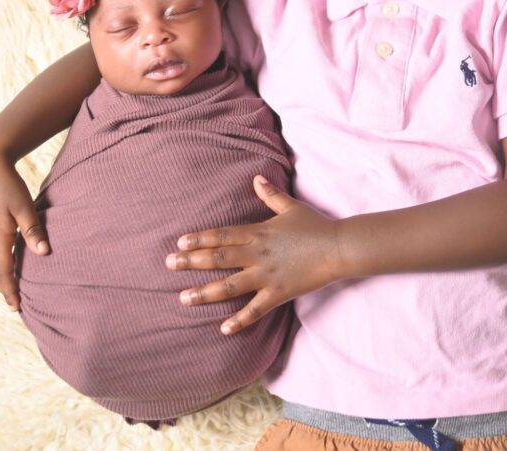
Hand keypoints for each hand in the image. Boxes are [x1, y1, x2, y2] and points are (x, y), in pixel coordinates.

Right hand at [0, 146, 50, 311]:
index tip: (17, 307)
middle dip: (4, 289)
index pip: (4, 271)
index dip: (10, 289)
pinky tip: (5, 263)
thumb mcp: (23, 205)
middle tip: (14, 306)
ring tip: (9, 290)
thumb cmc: (7, 183)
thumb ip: (33, 229)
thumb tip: (44, 253)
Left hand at [166, 175, 342, 334]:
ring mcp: (266, 275)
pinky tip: (223, 329)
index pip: (222, 235)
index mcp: (258, 233)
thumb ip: (270, 194)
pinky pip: (255, 310)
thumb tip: (256, 177)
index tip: (180, 242)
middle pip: (218, 258)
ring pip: (229, 286)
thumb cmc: (314, 225)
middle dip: (191, 262)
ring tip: (183, 298)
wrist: (338, 247)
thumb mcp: (290, 206)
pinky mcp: (278, 293)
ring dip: (205, 292)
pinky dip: (239, 320)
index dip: (200, 239)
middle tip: (169, 264)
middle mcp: (257, 254)